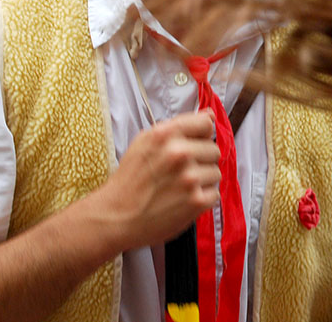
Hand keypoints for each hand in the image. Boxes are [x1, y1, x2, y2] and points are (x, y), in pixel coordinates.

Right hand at [89, 110, 220, 251]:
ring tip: (180, 187)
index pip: (206, 124)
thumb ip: (178, 126)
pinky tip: (183, 200)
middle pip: (213, 149)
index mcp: (165, 135)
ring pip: (215, 172)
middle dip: (201, 160)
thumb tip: (210, 115)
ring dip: (202, 180)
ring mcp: (189, 178)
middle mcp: (179, 153)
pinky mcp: (196, 201)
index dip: (201, 135)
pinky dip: (202, 199)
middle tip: (180, 172)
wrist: (115, 217)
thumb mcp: (145, 142)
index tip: (193, 145)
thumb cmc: (130, 179)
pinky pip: (214, 194)